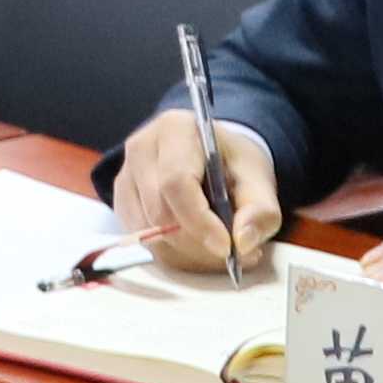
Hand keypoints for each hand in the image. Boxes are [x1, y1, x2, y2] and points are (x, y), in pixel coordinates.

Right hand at [109, 110, 286, 272]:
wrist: (214, 158)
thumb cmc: (233, 164)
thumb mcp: (259, 179)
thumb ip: (260, 209)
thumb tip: (243, 241)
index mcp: (175, 129)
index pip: (176, 182)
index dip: (200, 221)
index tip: (227, 247)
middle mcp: (142, 149)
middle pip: (160, 212)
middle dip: (198, 243)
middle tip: (234, 253)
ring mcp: (126, 177)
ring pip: (150, 234)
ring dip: (188, 253)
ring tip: (219, 246)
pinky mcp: (122, 204)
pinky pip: (144, 243)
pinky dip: (175, 253)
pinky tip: (197, 243)